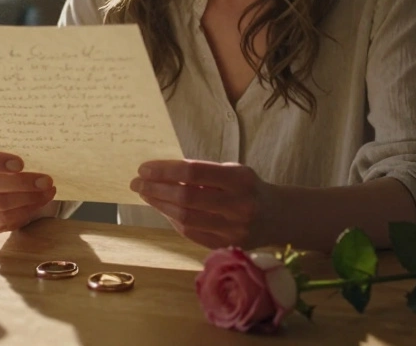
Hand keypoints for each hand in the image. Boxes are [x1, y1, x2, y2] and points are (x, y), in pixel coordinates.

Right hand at [0, 143, 56, 233]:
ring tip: (47, 191)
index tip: (21, 163)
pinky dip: (25, 211)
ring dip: (28, 198)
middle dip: (22, 182)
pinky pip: (3, 219)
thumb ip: (16, 151)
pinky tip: (39, 202)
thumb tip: (41, 154)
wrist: (2, 186)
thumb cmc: (6, 164)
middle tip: (46, 181)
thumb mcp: (7, 153)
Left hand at [130, 160, 275, 249]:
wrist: (279, 216)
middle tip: (137, 183)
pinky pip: (191, 234)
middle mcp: (239, 206)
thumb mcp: (233, 171)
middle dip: (156, 190)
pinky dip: (174, 221)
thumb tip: (161, 173)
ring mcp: (233, 230)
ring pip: (186, 220)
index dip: (165, 170)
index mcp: (240, 180)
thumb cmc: (248, 187)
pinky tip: (163, 210)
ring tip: (146, 195)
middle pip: (186, 199)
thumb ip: (203, 173)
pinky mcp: (227, 246)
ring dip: (160, 206)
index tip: (144, 168)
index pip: (193, 172)